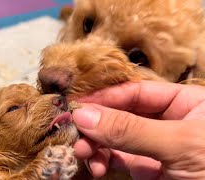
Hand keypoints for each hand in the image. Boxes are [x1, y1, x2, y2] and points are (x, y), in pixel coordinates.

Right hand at [72, 81, 204, 179]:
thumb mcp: (180, 145)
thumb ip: (131, 130)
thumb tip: (84, 114)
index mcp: (186, 103)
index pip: (137, 91)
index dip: (106, 97)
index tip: (78, 106)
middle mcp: (167, 121)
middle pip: (121, 114)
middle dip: (97, 124)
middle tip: (75, 132)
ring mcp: (154, 146)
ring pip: (114, 138)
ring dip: (95, 144)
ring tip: (83, 153)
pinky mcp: (145, 169)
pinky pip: (116, 158)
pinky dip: (102, 161)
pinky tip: (96, 167)